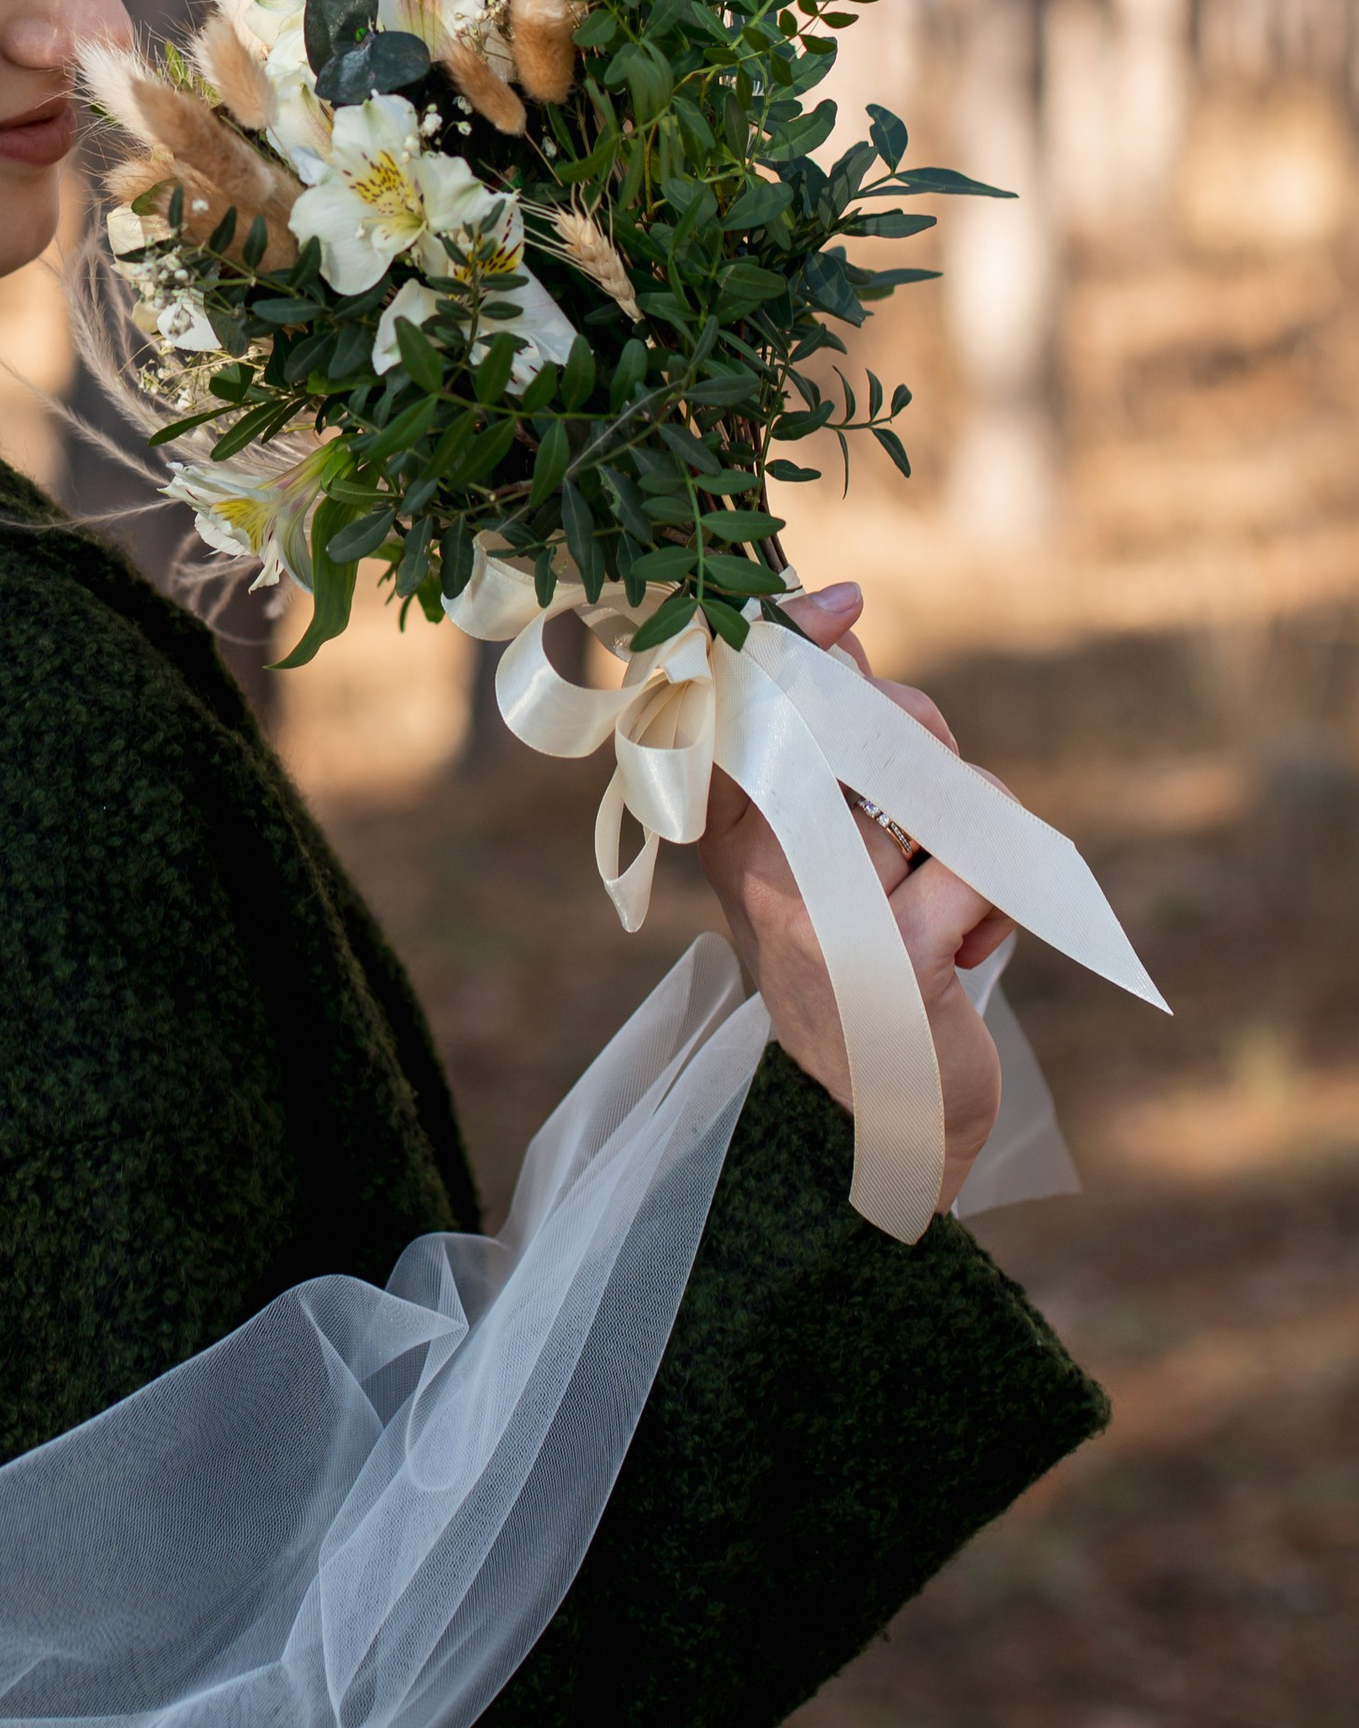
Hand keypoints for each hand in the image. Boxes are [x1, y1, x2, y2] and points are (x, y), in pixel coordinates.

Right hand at [696, 581, 1015, 1213]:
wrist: (881, 1124)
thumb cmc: (859, 974)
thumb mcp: (832, 855)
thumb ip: (835, 748)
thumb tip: (840, 626)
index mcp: (731, 828)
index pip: (748, 699)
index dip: (793, 635)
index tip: (843, 603)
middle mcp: (761, 860)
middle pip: (863, 725)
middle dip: (924, 738)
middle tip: (931, 811)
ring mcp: (826, 907)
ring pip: (938, 792)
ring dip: (971, 837)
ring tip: (944, 900)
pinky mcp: (896, 952)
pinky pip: (980, 865)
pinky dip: (996, 904)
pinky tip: (964, 953)